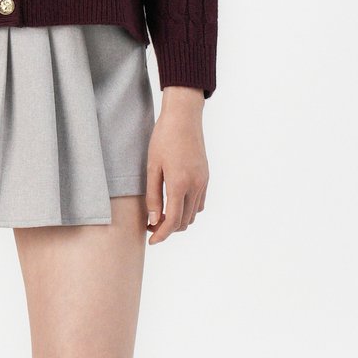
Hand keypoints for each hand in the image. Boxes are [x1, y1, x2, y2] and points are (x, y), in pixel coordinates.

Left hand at [145, 89, 208, 244]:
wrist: (184, 116)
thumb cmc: (163, 138)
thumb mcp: (152, 166)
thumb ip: (152, 195)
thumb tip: (153, 221)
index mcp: (179, 184)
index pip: (172, 221)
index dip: (161, 235)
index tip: (151, 240)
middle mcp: (195, 186)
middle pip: (184, 221)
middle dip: (168, 229)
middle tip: (151, 225)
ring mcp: (203, 182)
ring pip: (193, 214)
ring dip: (179, 220)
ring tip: (161, 214)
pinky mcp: (205, 176)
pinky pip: (199, 203)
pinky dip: (188, 209)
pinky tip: (175, 203)